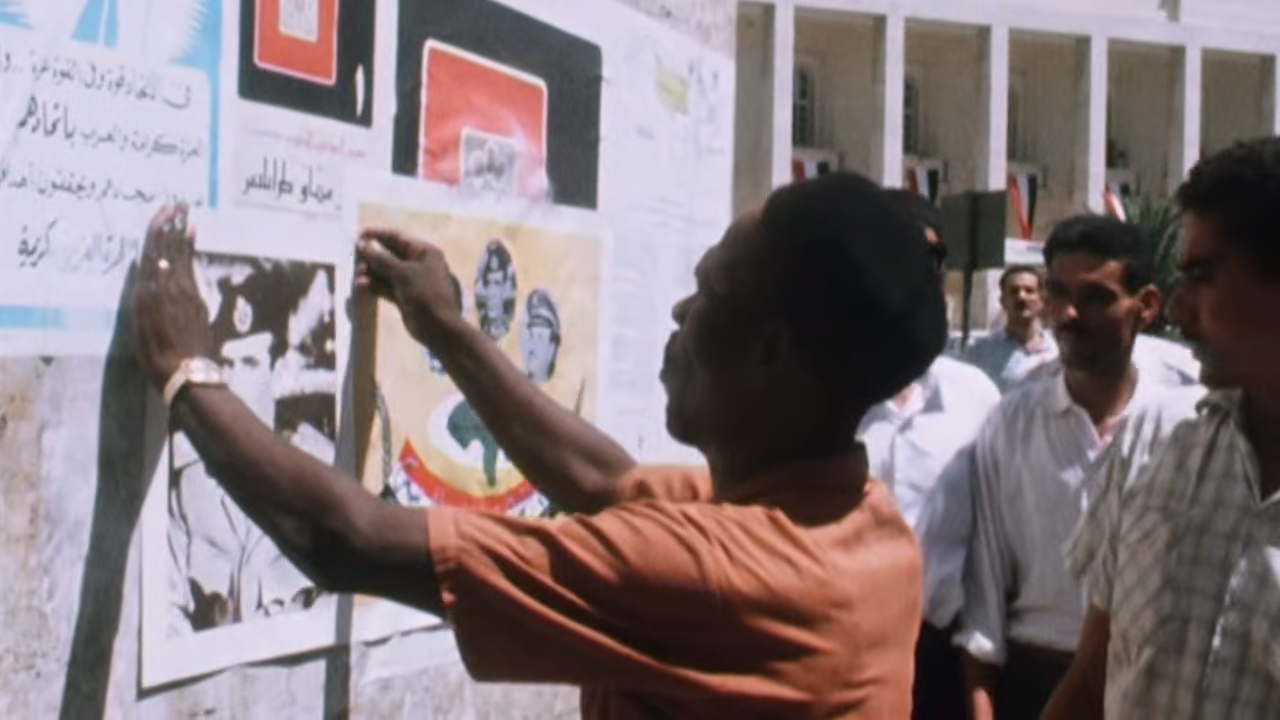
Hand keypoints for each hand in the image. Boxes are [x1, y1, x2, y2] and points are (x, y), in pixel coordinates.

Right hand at [132, 203, 212, 387]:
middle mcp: (170, 286)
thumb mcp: (139, 324)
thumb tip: (146, 267)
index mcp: (152, 291)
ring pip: (182, 257)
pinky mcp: (197, 300)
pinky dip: (189, 252)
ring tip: (186, 216)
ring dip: (183, 235)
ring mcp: (187, 292)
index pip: (154, 252)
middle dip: (174, 225)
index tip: (165, 211)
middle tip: (179, 205)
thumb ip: (142, 295)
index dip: (159, 230)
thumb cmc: (154, 353)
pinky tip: (192, 242)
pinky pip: (190, 269)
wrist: (185, 371)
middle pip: (170, 249)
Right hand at [355, 229, 462, 344]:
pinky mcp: (403, 296)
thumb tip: (362, 245)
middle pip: (389, 254)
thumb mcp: (403, 273)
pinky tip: (361, 287)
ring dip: (370, 273)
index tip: (358, 235)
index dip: (378, 234)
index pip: (397, 237)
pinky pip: (385, 287)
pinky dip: (374, 286)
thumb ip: (381, 259)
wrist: (438, 327)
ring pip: (385, 272)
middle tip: (354, 258)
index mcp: (424, 252)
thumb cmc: (425, 294)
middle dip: (371, 256)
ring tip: (358, 277)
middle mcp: (417, 264)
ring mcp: (410, 281)